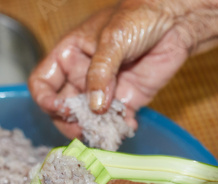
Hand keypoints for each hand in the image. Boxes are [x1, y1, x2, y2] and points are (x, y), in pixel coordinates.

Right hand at [28, 0, 197, 138]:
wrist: (175, 21)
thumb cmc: (138, 17)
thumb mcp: (112, 39)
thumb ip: (100, 72)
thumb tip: (94, 107)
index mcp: (69, 55)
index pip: (43, 82)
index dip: (44, 99)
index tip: (58, 108)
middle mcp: (81, 76)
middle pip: (61, 107)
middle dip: (68, 120)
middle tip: (82, 126)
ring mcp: (103, 91)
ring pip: (87, 119)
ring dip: (92, 129)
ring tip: (104, 132)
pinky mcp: (126, 101)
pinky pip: (115, 122)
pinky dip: (118, 129)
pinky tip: (127, 126)